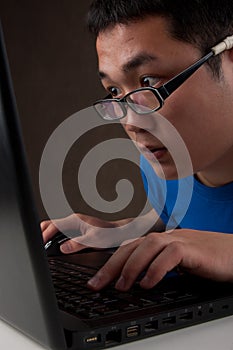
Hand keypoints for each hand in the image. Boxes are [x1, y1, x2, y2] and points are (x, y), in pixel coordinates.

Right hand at [41, 213, 118, 252]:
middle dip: (42, 232)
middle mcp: (74, 220)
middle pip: (52, 223)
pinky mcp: (77, 229)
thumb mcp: (93, 240)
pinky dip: (54, 237)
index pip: (54, 225)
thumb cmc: (109, 234)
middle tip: (37, 244)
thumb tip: (63, 248)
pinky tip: (53, 245)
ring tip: (42, 245)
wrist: (118, 233)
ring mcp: (75, 224)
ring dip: (48, 234)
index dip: (45, 234)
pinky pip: (61, 232)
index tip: (40, 243)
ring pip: (56, 227)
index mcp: (76, 220)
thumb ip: (77, 244)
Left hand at [87, 229, 232, 290]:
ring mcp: (181, 240)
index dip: (110, 261)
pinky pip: (171, 254)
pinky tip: (148, 283)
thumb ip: (159, 267)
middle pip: (133, 244)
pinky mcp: (194, 248)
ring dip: (131, 266)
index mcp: (162, 241)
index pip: (131, 247)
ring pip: (148, 245)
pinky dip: (157, 269)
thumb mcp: (179, 264)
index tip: (96, 280)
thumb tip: (138, 281)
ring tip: (121, 286)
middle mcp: (168, 237)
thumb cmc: (209, 259)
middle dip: (111, 265)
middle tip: (96, 285)